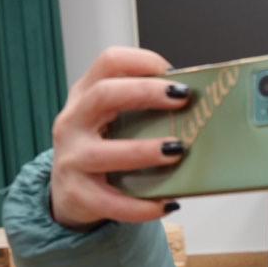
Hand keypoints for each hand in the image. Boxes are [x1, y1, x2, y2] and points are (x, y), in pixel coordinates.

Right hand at [49, 46, 190, 230]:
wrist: (69, 194)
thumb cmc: (104, 149)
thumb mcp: (113, 120)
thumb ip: (143, 109)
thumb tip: (198, 107)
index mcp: (86, 96)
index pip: (108, 62)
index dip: (141, 61)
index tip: (173, 73)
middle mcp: (73, 122)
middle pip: (104, 95)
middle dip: (146, 93)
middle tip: (183, 98)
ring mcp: (71, 158)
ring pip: (104, 152)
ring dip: (145, 151)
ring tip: (177, 151)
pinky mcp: (78, 194)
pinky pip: (111, 202)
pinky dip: (141, 205)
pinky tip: (168, 203)